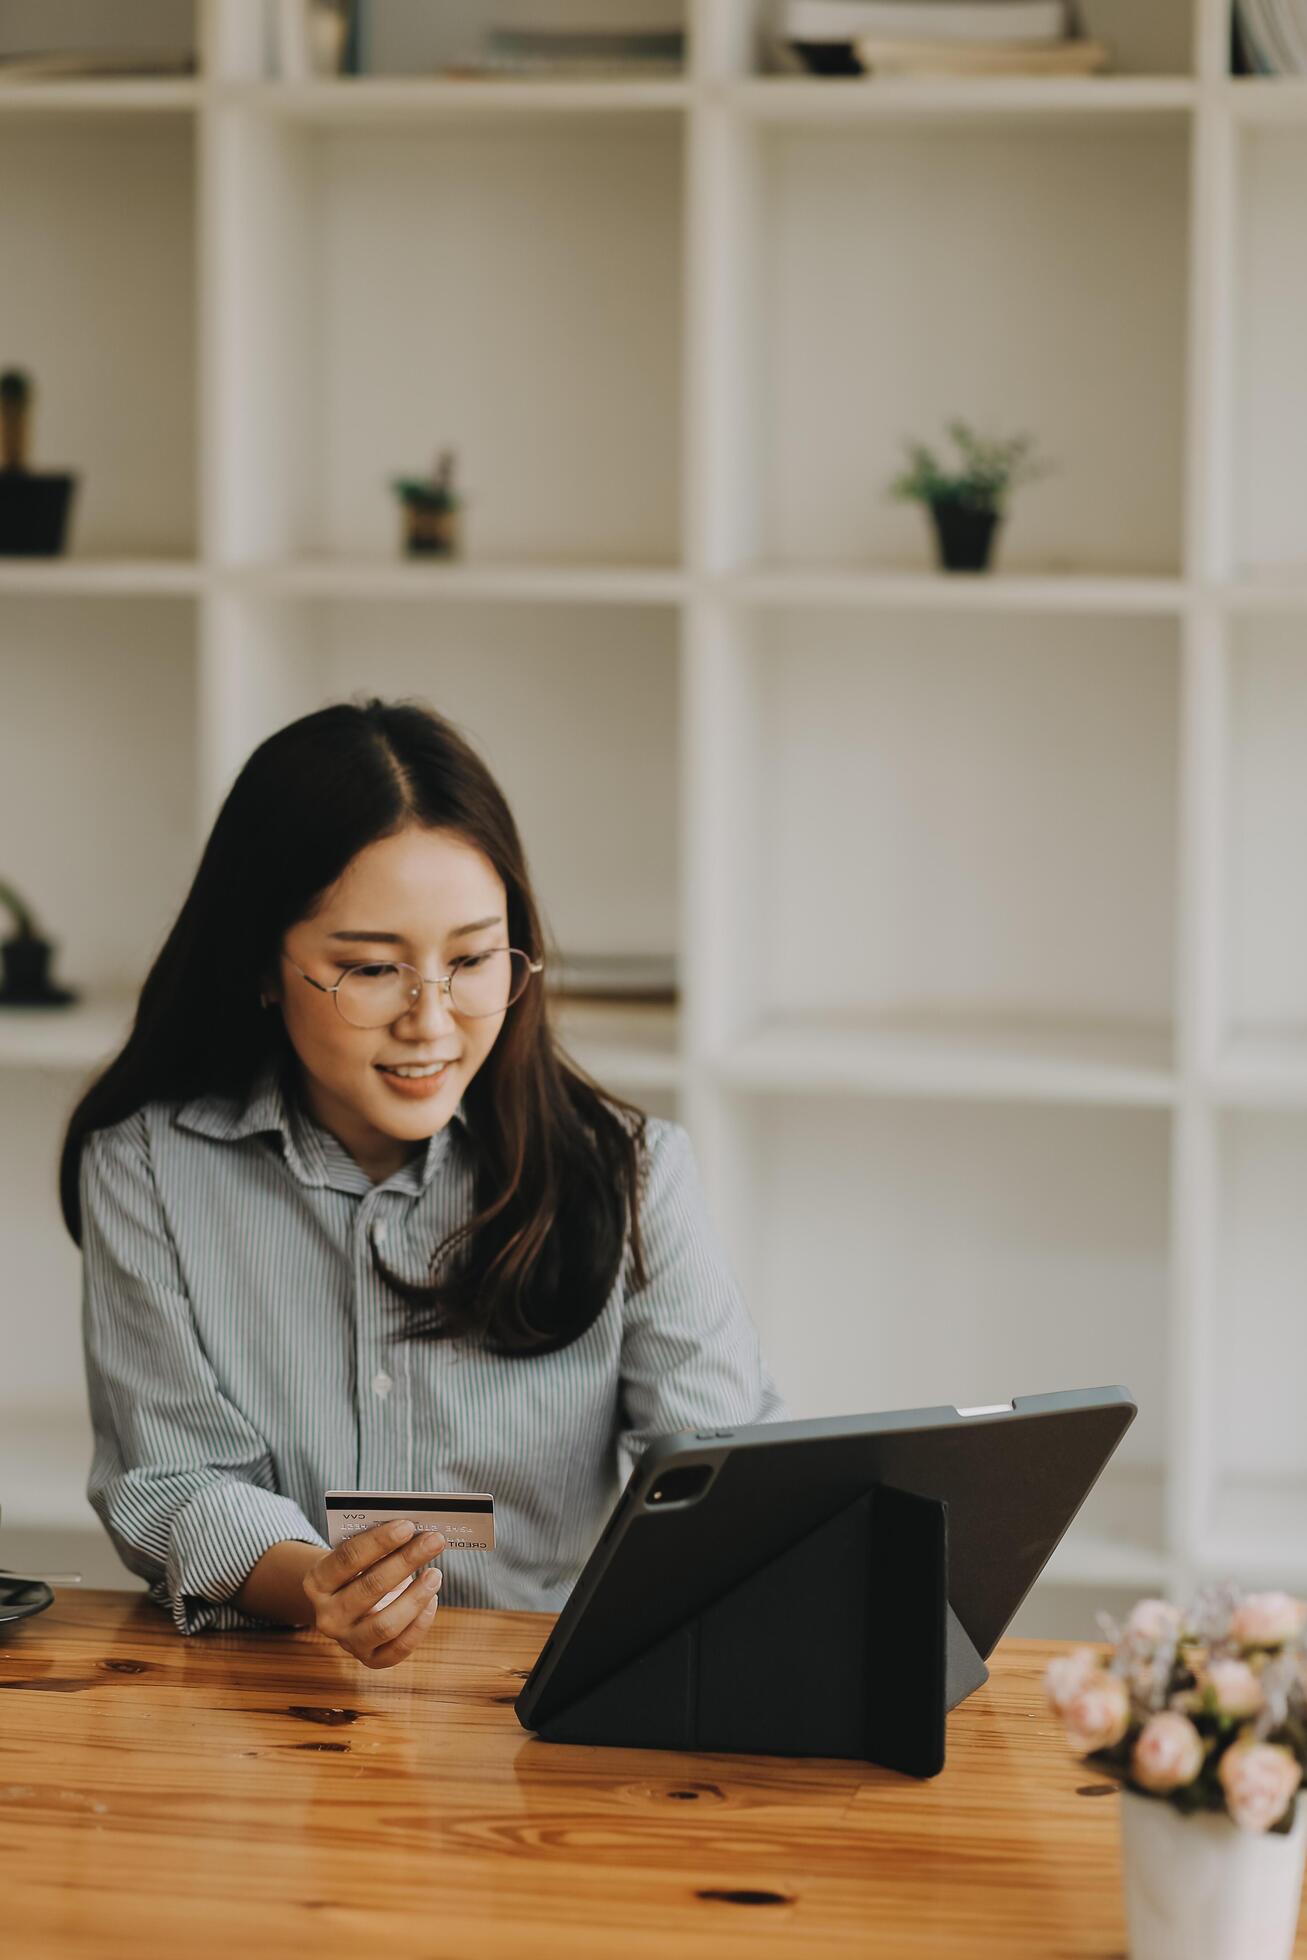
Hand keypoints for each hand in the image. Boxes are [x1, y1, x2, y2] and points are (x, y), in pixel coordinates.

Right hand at [301, 1520, 445, 1668]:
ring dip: (416, 1597)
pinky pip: (399, 1647)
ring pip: (386, 1624)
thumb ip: (377, 1545)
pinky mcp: (370, 1659)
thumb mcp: (357, 1557)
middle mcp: (328, 1616)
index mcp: (317, 1582)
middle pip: (370, 1587)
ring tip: (435, 1574)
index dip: (380, 1541)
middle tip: (434, 1541)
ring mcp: (348, 1641)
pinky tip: (431, 1600)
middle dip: (406, 1561)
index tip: (408, 1526)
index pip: (348, 1558)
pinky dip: (420, 1623)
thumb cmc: (358, 1573)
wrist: (344, 1608)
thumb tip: (416, 1533)